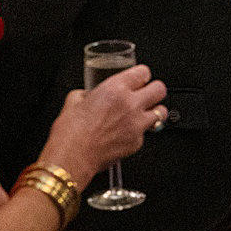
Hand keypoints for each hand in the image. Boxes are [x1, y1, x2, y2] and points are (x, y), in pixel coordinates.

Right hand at [39, 64, 165, 186]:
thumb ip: (86, 94)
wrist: (71, 158)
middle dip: (153, 90)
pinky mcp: (137, 142)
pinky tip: (126, 133)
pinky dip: (138, 132)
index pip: (143, 72)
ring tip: (142, 114)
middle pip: (160, 89)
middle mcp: (131, 104)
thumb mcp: (73, 101)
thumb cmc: (70, 132)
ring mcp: (137, 124)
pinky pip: (145, 133)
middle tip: (146, 94)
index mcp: (115, 89)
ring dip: (153, 111)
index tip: (138, 79)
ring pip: (161, 112)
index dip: (140, 75)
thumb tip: (88, 95)